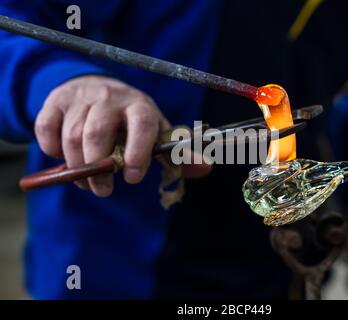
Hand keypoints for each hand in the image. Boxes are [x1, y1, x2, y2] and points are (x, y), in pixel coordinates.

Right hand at [35, 75, 210, 196]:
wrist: (100, 89)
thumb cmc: (133, 120)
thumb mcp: (157, 133)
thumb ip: (178, 154)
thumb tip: (207, 168)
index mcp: (141, 106)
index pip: (142, 126)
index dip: (137, 154)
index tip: (133, 178)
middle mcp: (111, 97)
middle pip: (97, 133)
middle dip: (98, 169)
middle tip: (103, 190)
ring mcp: (82, 97)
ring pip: (72, 135)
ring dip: (76, 166)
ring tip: (87, 183)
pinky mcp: (56, 100)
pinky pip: (46, 127)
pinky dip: (50, 148)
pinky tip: (63, 157)